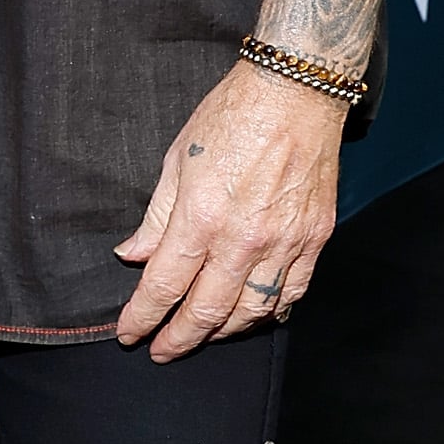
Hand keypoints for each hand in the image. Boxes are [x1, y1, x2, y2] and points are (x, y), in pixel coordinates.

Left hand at [114, 60, 343, 360]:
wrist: (295, 93)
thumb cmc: (230, 116)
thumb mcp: (177, 159)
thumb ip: (157, 216)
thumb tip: (133, 255)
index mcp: (201, 216)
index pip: (164, 284)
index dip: (143, 315)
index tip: (129, 333)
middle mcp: (243, 238)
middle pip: (207, 310)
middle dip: (179, 338)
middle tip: (162, 350)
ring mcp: (284, 243)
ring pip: (252, 312)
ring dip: (222, 332)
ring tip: (202, 335)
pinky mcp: (314, 239)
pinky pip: (291, 294)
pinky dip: (269, 313)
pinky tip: (252, 317)